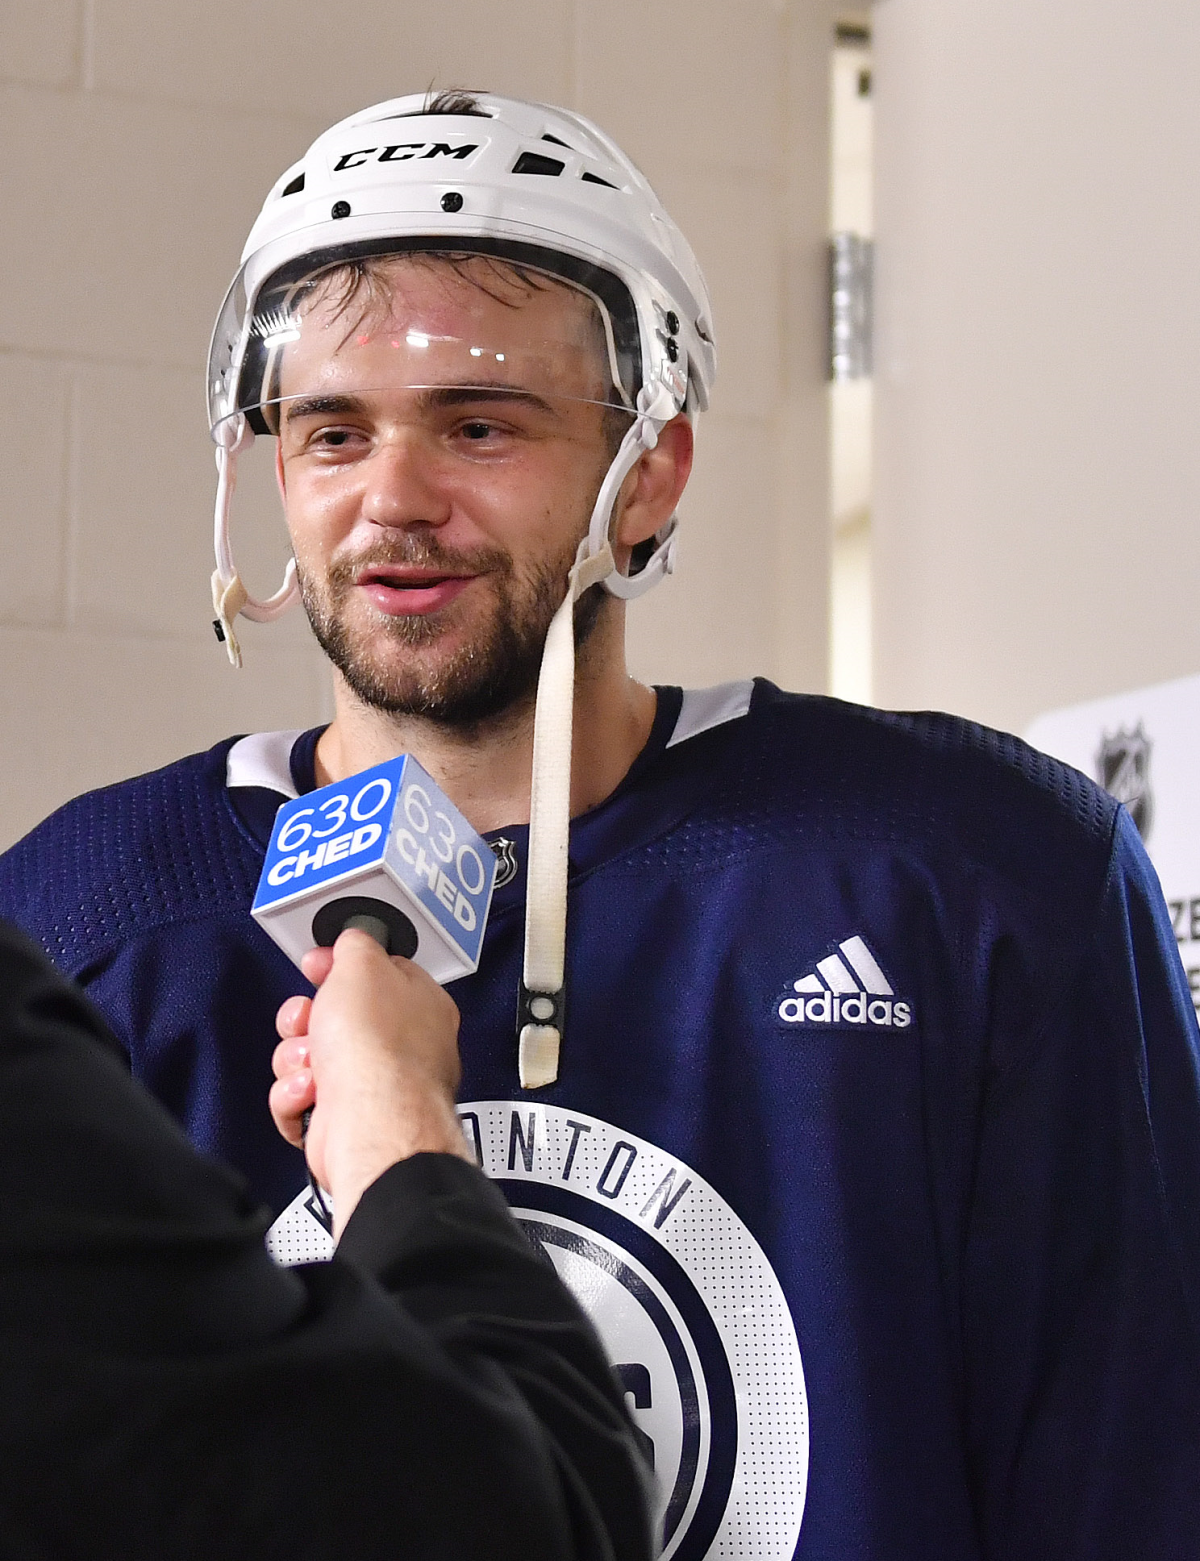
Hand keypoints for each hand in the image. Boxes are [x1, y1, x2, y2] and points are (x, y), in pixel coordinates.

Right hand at [270, 931, 470, 1236]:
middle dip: (307, 1018)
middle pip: (334, 1018)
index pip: (376, 975)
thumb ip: (356, 945)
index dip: (339, 967)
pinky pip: (299, 1100)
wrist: (370, 1124)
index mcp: (417, 1005)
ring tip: (312, 1066)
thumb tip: (351, 942)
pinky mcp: (343, 1122)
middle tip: (308, 1021)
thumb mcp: (363, 965)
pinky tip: (309, 1095)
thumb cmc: (378, 1049)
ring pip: (310, 1059)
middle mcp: (400, 1048)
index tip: (315, 965)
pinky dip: (294, 1098)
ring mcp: (373, 1087)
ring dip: (296, 1059)